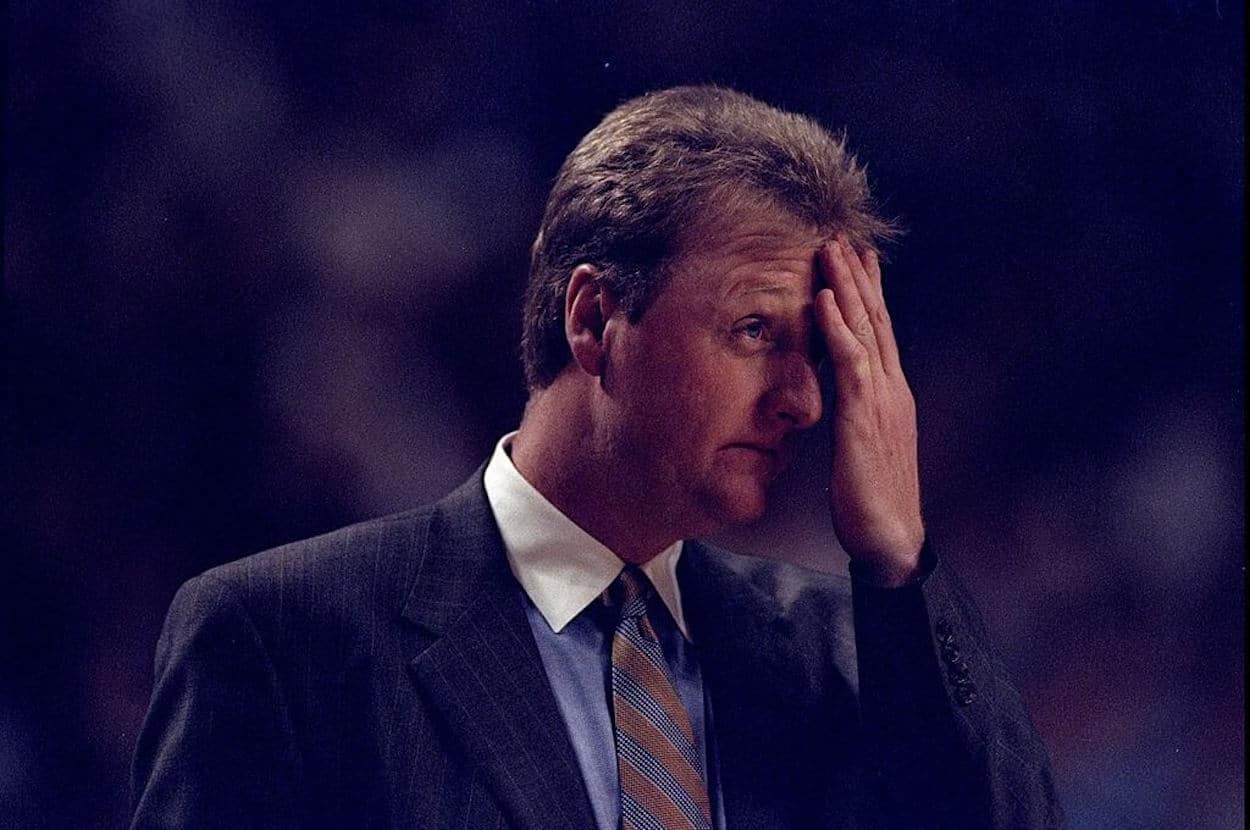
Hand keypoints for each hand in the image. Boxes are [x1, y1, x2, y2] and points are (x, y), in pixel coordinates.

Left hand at [815, 239, 923, 585]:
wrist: (890, 537)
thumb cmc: (871, 497)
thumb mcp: (863, 446)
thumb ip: (856, 415)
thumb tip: (842, 399)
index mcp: (891, 395)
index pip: (880, 333)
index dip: (868, 294)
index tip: (858, 259)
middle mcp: (892, 389)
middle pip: (876, 320)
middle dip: (858, 277)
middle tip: (843, 236)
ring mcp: (883, 400)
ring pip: (865, 330)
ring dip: (846, 286)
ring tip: (831, 249)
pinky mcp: (865, 417)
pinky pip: (850, 362)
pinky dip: (837, 327)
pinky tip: (823, 299)